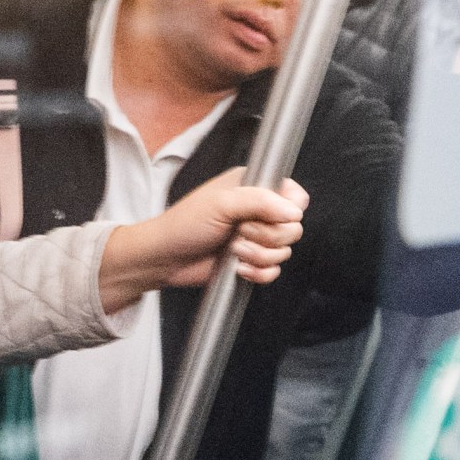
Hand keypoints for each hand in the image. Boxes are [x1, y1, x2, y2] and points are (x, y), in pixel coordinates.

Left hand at [99, 166, 305, 306]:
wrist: (166, 258)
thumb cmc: (185, 224)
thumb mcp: (222, 203)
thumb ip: (261, 201)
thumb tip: (294, 211)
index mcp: (253, 187)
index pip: (294, 195)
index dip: (289, 209)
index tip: (272, 215)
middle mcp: (258, 212)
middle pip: (292, 228)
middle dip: (267, 236)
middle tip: (240, 232)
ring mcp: (256, 238)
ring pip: (283, 251)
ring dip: (258, 255)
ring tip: (233, 249)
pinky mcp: (251, 262)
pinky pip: (273, 271)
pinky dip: (258, 273)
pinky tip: (238, 267)